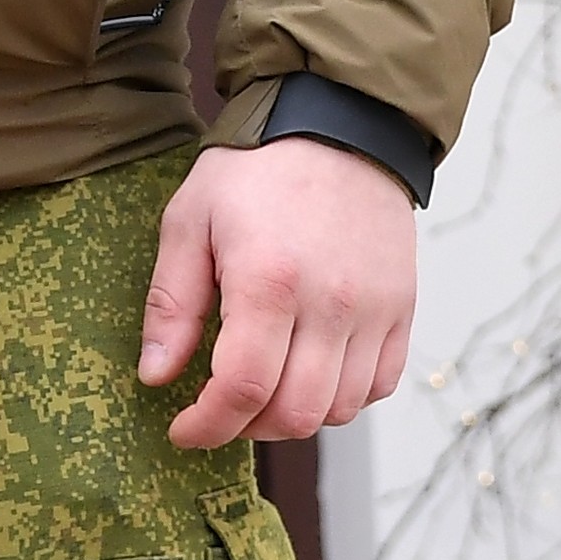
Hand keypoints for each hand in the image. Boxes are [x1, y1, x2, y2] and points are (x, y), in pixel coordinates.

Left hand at [140, 136, 418, 447]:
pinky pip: (379, 385)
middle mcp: (332, 304)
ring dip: (293, 417)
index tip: (183, 432)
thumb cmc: (254, 171)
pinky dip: (342, 398)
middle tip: (217, 413)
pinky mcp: (404, 311)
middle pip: (295, 412)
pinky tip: (308, 374)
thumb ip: (173, 304)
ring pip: (340, 409)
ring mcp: (376, 312)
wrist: (339, 127)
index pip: (243, 388)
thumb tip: (156, 376)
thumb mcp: (189, 221)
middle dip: (246, 428)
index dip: (208, 425)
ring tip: (259, 392)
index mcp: (269, 281)